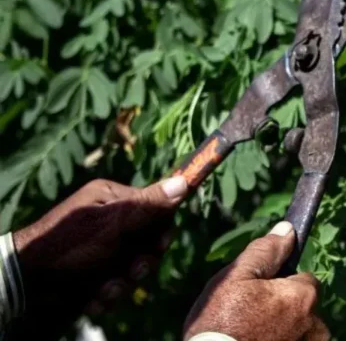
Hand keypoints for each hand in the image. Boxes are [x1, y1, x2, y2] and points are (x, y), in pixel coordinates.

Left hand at [11, 176, 186, 328]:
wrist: (26, 283)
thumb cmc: (68, 245)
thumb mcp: (113, 223)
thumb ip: (149, 205)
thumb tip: (184, 181)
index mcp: (112, 199)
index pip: (155, 210)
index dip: (161, 231)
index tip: (158, 245)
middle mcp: (107, 221)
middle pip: (147, 243)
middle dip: (140, 263)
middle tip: (132, 272)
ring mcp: (100, 249)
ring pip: (132, 268)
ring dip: (122, 283)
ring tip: (104, 290)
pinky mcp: (93, 274)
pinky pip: (115, 284)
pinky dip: (107, 295)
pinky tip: (93, 298)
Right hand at [183, 222, 328, 340]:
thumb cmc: (220, 323)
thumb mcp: (236, 278)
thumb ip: (265, 251)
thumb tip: (288, 229)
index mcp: (304, 296)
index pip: (304, 279)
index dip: (280, 284)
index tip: (259, 295)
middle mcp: (316, 325)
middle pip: (304, 307)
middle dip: (284, 308)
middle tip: (251, 317)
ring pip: (300, 330)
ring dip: (284, 330)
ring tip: (251, 334)